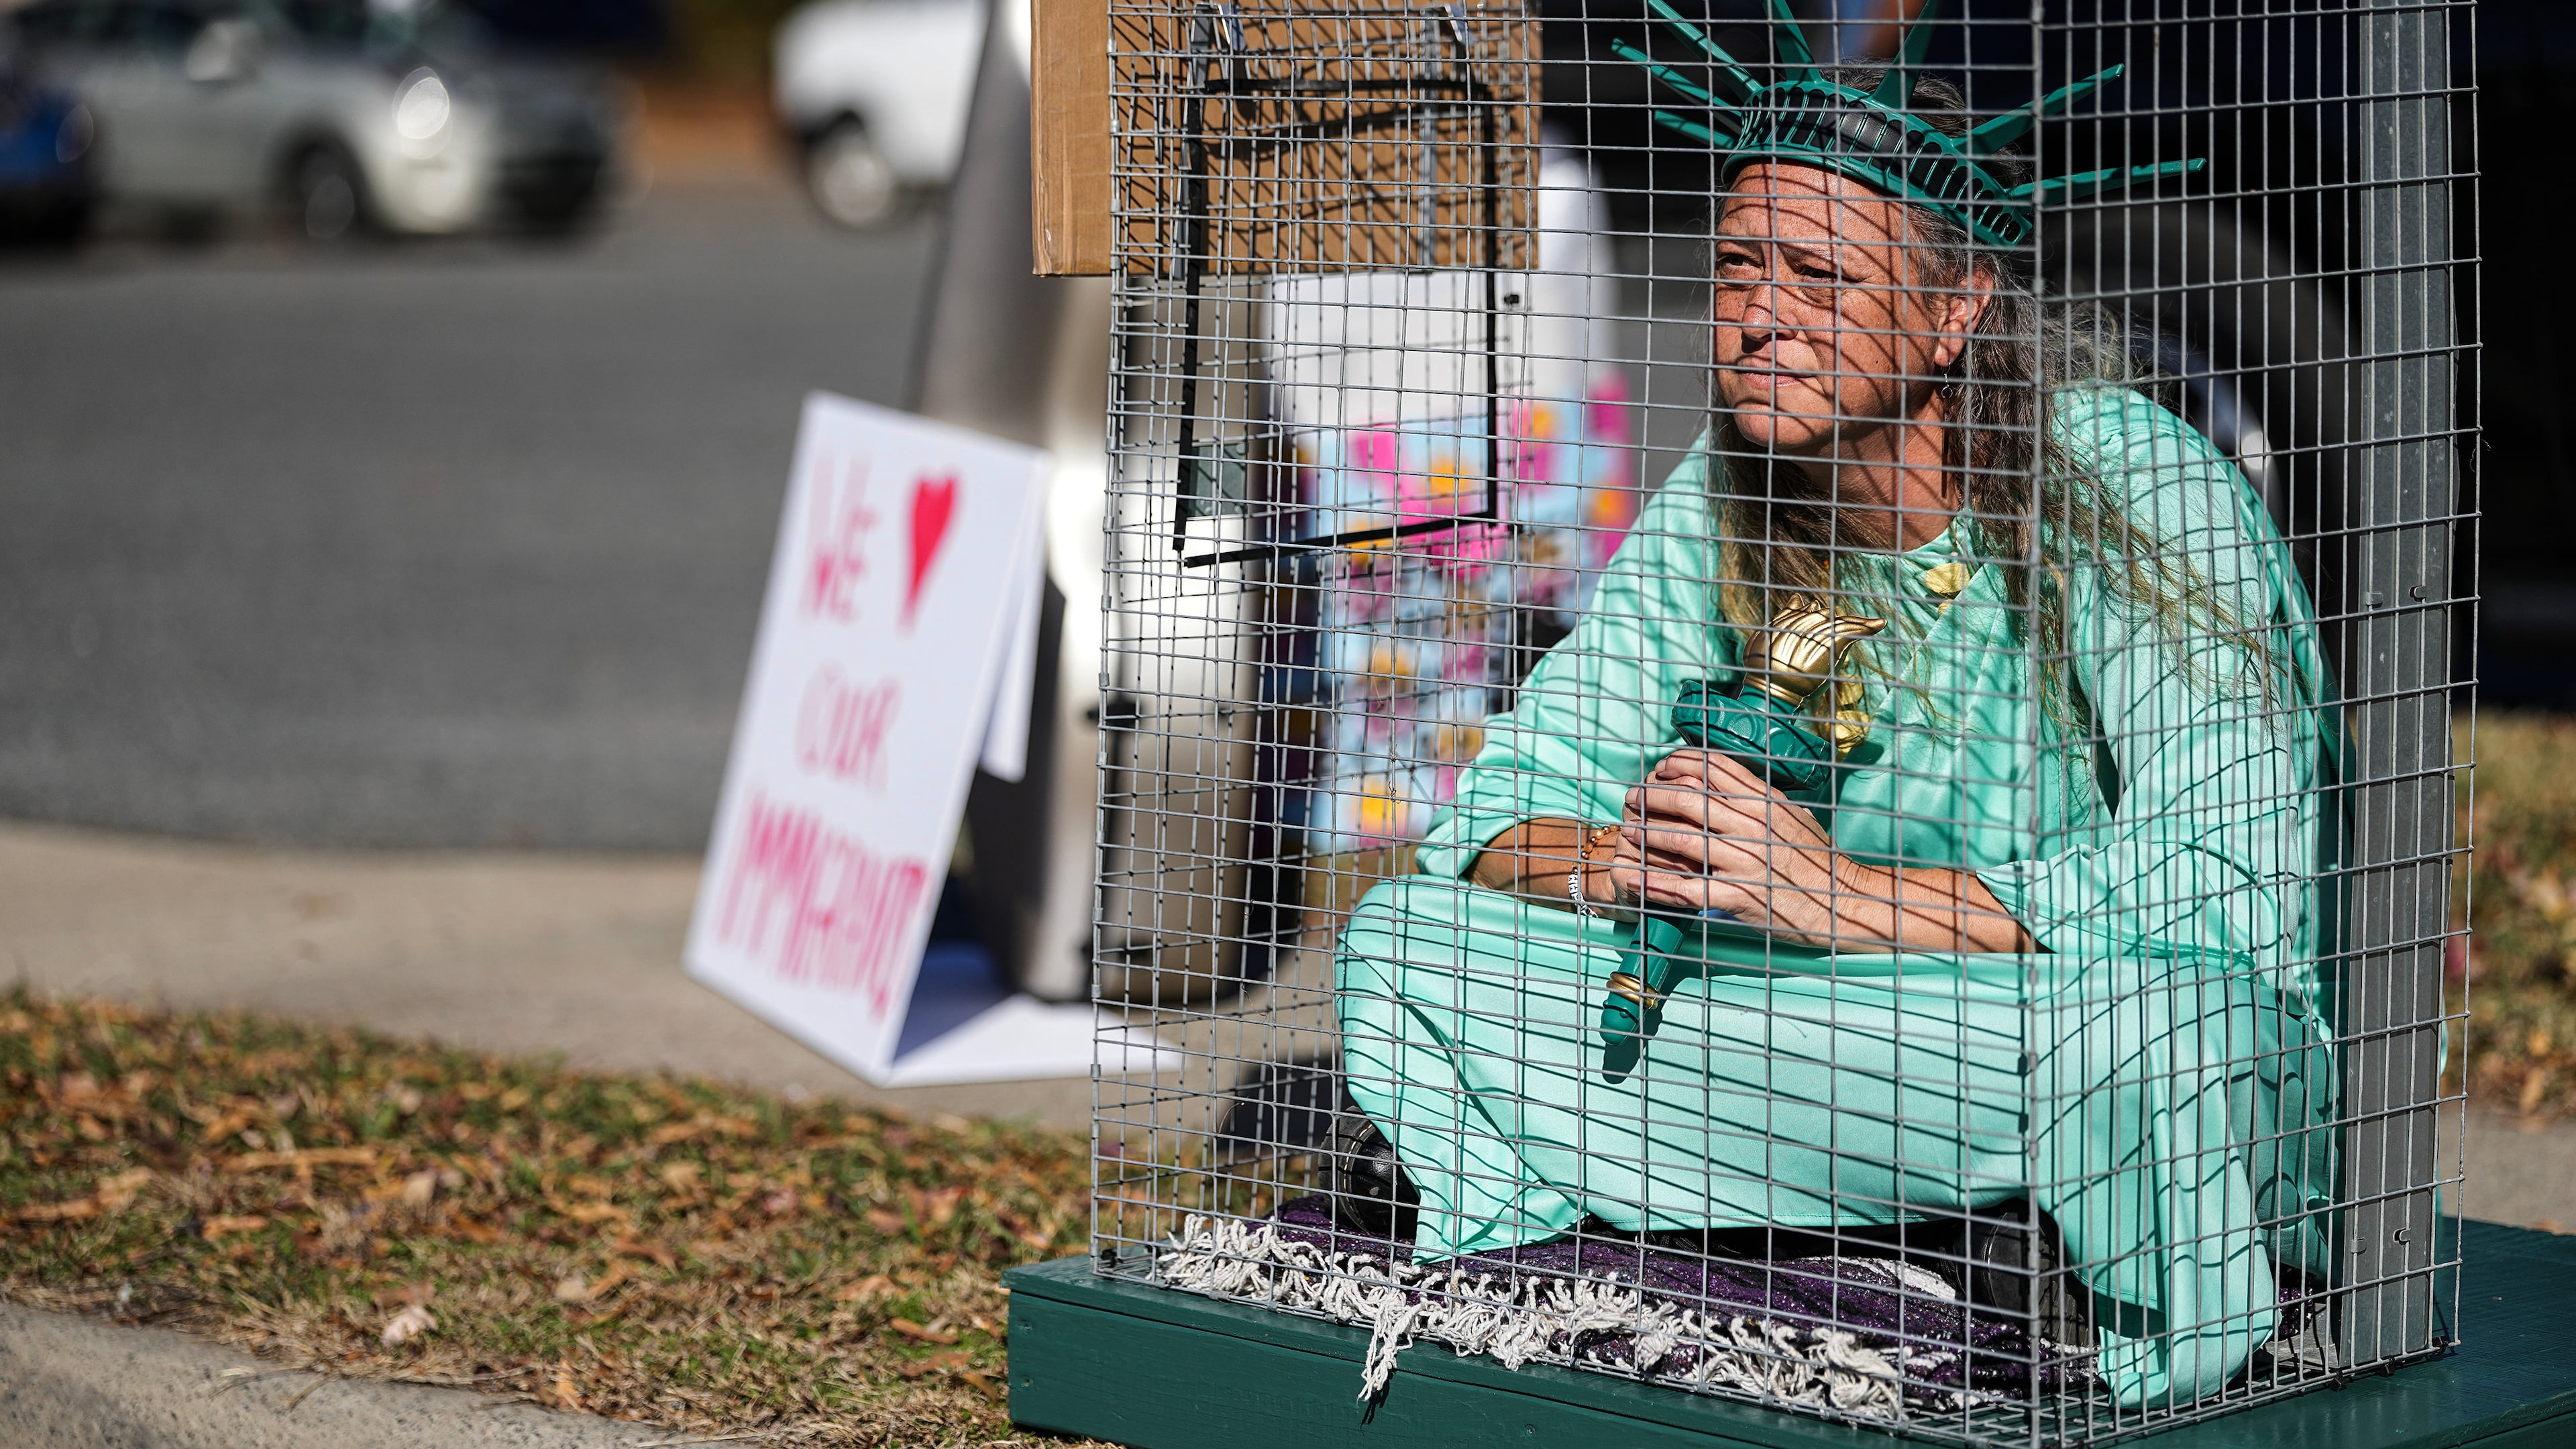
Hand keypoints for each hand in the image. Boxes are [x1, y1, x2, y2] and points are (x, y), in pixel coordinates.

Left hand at [1608, 749, 1883, 945]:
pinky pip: (1689, 889)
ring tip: (1629, 832)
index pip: (1712, 769)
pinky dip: (1657, 885)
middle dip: (1652, 796)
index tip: (1658, 769)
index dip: (1677, 765)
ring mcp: (1746, 861)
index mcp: (1765, 801)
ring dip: (1649, 835)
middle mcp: (1753, 826)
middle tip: (1631, 799)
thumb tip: (1722, 777)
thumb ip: (1757, 796)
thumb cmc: (1816, 858)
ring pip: (1683, 841)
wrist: (1845, 901)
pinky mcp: (1741, 896)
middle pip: (1688, 799)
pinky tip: (1635, 881)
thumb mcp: (1791, 814)